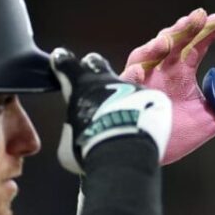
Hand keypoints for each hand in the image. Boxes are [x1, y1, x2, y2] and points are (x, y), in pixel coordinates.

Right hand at [50, 48, 171, 173]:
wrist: (125, 154)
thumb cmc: (90, 148)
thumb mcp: (69, 144)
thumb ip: (73, 130)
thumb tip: (78, 133)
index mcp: (80, 86)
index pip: (66, 63)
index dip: (62, 62)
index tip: (61, 61)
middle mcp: (106, 80)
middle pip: (96, 62)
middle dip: (91, 67)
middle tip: (91, 80)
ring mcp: (132, 87)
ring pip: (124, 86)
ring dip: (120, 99)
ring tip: (121, 120)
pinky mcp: (153, 98)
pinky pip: (145, 102)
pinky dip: (141, 113)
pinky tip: (140, 130)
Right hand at [121, 8, 214, 163]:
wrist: (145, 155)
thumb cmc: (173, 133)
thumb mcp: (211, 117)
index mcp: (180, 71)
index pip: (198, 43)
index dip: (212, 28)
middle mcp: (161, 70)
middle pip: (173, 41)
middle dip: (185, 28)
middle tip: (199, 17)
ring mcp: (141, 80)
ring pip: (146, 54)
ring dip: (155, 45)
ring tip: (167, 41)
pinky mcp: (125, 96)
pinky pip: (124, 83)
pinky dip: (131, 75)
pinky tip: (138, 73)